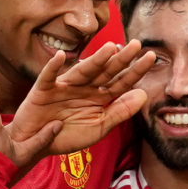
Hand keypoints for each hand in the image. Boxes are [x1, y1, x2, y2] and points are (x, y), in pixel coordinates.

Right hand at [9, 40, 153, 155]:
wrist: (37, 144)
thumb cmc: (67, 135)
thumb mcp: (99, 127)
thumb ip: (120, 112)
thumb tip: (143, 95)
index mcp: (98, 96)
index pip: (120, 82)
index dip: (135, 71)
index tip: (151, 56)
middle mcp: (84, 87)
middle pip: (105, 72)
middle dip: (120, 59)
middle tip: (136, 44)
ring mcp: (64, 86)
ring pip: (82, 71)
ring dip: (95, 60)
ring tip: (110, 47)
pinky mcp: (43, 90)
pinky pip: (49, 77)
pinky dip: (53, 67)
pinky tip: (61, 56)